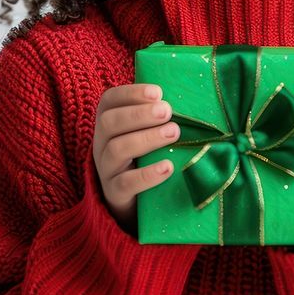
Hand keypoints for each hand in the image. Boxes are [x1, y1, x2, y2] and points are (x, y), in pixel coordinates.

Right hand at [92, 83, 180, 235]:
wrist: (134, 202)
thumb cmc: (145, 156)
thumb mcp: (146, 133)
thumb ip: (159, 115)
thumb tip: (191, 97)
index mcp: (108, 123)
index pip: (109, 101)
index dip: (131, 93)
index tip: (157, 92)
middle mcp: (102, 144)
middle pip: (110, 122)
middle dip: (139, 114)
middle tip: (167, 111)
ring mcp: (106, 169)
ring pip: (116, 149)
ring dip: (147, 138)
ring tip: (174, 133)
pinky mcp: (115, 194)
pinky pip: (125, 183)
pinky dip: (147, 174)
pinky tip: (168, 167)